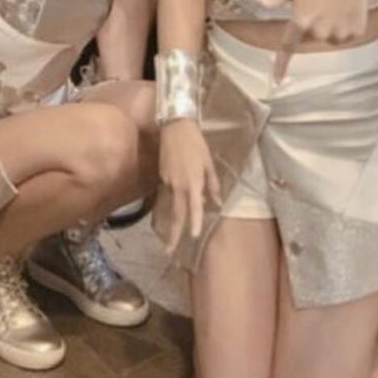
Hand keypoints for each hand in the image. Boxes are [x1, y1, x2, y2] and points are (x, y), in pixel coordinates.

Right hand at [157, 118, 220, 253]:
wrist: (175, 127)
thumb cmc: (196, 143)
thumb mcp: (209, 163)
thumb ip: (213, 184)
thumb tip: (216, 202)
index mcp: (193, 182)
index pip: (193, 208)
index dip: (194, 223)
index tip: (193, 238)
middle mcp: (179, 185)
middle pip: (176, 214)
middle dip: (173, 233)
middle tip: (169, 250)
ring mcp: (168, 181)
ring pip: (170, 205)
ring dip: (170, 221)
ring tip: (169, 237)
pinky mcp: (161, 176)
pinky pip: (167, 193)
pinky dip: (170, 202)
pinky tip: (172, 208)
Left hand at [263, 0, 371, 81]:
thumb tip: (260, 4)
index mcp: (302, 21)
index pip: (288, 47)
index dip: (281, 65)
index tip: (276, 81)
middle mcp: (320, 32)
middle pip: (310, 37)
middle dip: (310, 25)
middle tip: (316, 4)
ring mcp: (339, 33)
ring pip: (328, 37)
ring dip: (328, 27)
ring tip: (333, 5)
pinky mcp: (355, 32)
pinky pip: (345, 35)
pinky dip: (344, 26)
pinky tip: (345, 9)